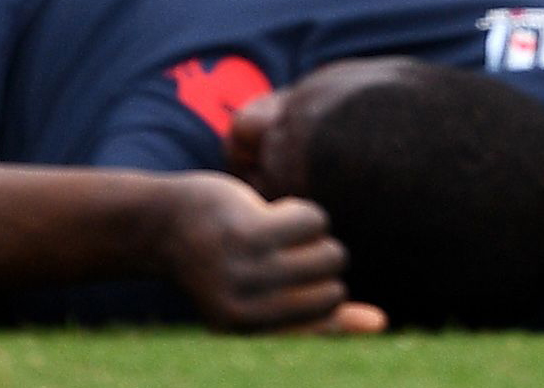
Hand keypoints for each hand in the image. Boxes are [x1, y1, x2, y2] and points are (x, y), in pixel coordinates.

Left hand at [150, 170, 385, 335]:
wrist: (162, 223)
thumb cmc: (224, 263)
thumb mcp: (270, 296)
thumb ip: (322, 314)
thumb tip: (381, 324)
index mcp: (248, 333)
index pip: (323, 325)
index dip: (331, 299)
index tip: (305, 280)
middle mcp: (245, 311)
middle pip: (334, 287)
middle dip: (322, 262)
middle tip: (288, 250)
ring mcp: (245, 273)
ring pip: (328, 253)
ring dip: (314, 235)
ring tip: (281, 231)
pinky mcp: (247, 234)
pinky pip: (312, 220)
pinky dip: (303, 212)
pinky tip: (275, 210)